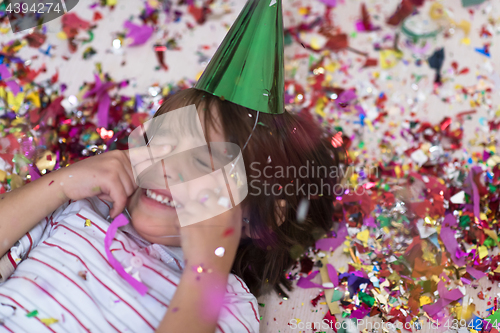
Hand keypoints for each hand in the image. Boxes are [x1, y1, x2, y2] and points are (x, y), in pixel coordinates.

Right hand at [55, 146, 171, 217]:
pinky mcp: (109, 177)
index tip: (172, 147)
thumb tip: (142, 185)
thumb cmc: (89, 181)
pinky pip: (121, 198)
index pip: (143, 153)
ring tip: (102, 192)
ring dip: (117, 198)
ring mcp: (115, 165)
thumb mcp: (109, 173)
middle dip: (125, 192)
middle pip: (137, 182)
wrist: (64, 183)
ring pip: (129, 191)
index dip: (158, 150)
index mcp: (121, 155)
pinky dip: (116, 207)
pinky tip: (111, 211)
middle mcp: (120, 157)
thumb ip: (125, 175)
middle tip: (106, 190)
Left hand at [179, 192, 242, 272]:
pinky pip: (182, 213)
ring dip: (190, 212)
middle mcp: (219, 209)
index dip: (219, 183)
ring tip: (195, 226)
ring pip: (191, 202)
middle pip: (206, 192)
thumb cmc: (224, 249)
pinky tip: (189, 231)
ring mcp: (203, 214)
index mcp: (233, 211)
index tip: (215, 187)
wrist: (209, 267)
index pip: (227, 185)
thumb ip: (232, 209)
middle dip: (201, 200)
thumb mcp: (236, 228)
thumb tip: (226, 190)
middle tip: (201, 213)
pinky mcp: (188, 220)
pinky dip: (182, 221)